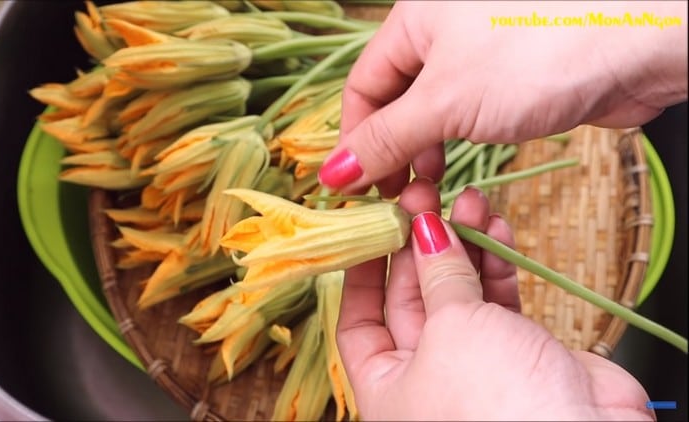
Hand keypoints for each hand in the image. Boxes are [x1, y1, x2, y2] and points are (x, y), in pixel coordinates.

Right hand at [319, 1, 687, 196]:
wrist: (639, 44)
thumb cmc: (535, 56)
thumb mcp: (445, 101)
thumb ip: (386, 139)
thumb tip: (331, 176)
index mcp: (414, 20)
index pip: (363, 87)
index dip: (354, 139)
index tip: (353, 189)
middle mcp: (440, 35)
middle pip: (394, 103)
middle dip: (389, 153)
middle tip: (393, 199)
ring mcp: (477, 61)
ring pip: (429, 117)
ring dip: (420, 158)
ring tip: (423, 194)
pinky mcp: (508, 87)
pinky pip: (463, 123)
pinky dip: (451, 151)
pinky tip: (452, 177)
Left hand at [336, 178, 654, 420]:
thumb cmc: (495, 401)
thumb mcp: (451, 328)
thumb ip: (439, 275)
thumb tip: (425, 231)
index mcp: (388, 387)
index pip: (360, 322)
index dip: (364, 274)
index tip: (373, 229)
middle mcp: (425, 378)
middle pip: (412, 299)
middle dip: (422, 247)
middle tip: (428, 198)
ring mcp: (474, 364)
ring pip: (459, 294)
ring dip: (464, 246)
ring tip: (469, 202)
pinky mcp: (518, 353)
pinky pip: (498, 301)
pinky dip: (497, 265)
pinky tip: (495, 228)